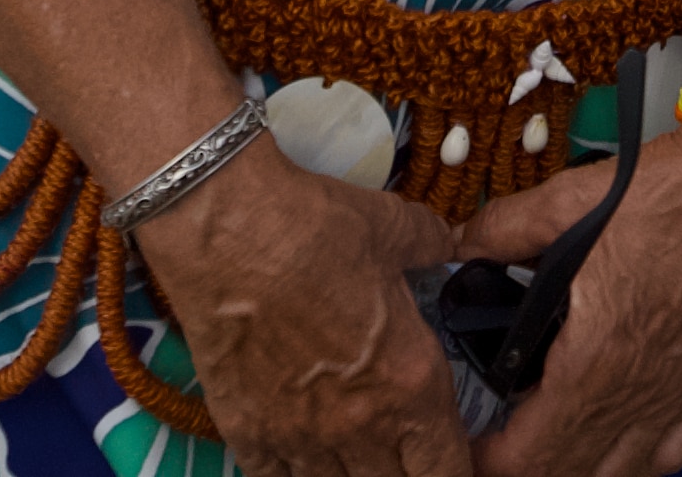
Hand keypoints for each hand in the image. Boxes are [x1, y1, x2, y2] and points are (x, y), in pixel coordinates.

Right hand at [134, 143, 471, 475]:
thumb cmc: (312, 229)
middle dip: (403, 474)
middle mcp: (358, 423)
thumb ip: (429, 246)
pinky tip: (298, 455)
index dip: (455, 470)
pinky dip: (292, 473)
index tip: (451, 458)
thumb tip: (444, 244)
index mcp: (409, 379)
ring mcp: (298, 435)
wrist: (226, 230)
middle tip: (402, 452)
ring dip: (350, 475)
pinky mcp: (246, 431)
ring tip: (355, 453)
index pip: (447, 468)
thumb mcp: (394, 230)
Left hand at [471, 99, 681, 476]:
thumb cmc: (673, 190)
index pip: (528, 457)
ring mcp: (678, 394)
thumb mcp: (570, 200)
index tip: (471, 442)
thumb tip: (462, 245)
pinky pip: (670, 455)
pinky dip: (638, 460)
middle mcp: (640, 391)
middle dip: (527, 467)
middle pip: (569, 475)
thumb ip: (503, 229)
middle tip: (502, 438)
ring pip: (619, 474)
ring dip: (578, 467)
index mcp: (597, 356)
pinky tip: (619, 440)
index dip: (488, 460)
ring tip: (551, 440)